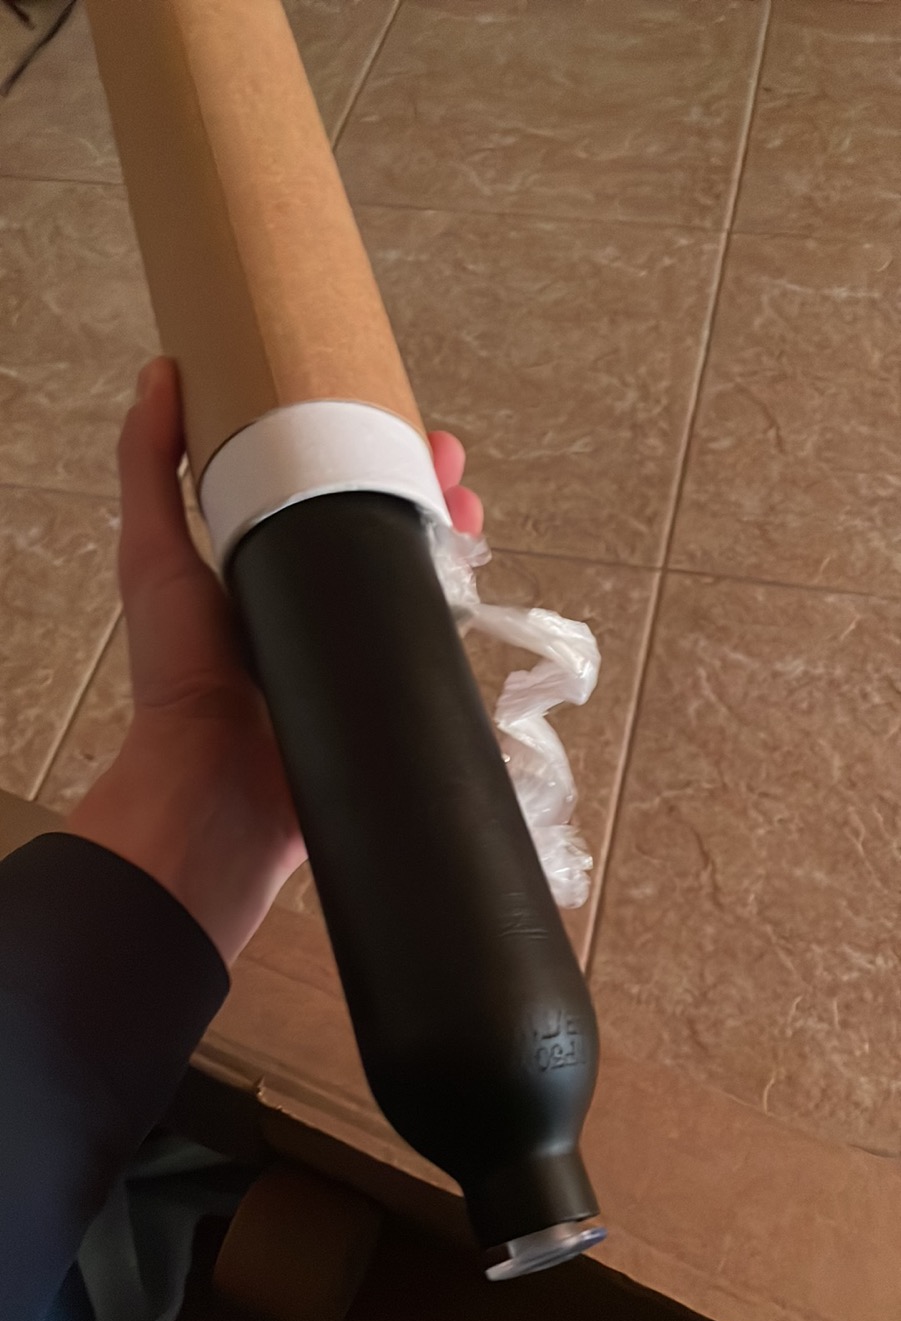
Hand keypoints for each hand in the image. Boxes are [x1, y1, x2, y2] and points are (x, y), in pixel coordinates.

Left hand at [67, 357, 482, 965]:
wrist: (216, 785)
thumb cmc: (180, 673)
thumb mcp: (153, 555)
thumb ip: (148, 467)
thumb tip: (161, 373)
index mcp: (261, 569)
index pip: (320, 493)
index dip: (356, 454)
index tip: (389, 420)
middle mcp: (309, 607)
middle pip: (378, 532)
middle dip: (419, 492)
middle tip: (451, 466)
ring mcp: (348, 654)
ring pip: (412, 585)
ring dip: (449, 544)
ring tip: (473, 513)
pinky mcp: (380, 698)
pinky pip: (427, 653)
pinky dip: (456, 621)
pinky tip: (479, 591)